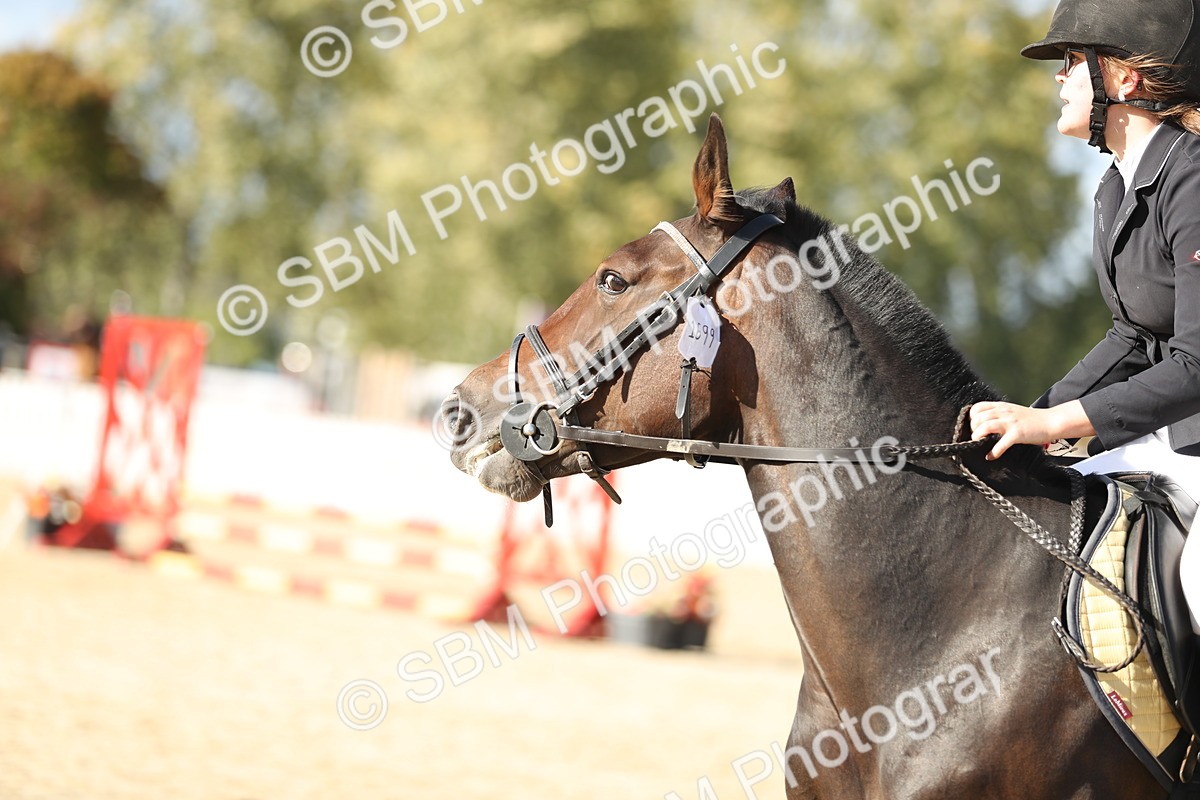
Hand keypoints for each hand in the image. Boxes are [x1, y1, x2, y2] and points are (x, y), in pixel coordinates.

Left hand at [968, 400, 1094, 460]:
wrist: (1051, 421)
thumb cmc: (1031, 419)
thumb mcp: (1012, 412)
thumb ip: (999, 415)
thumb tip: (983, 424)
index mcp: (1001, 407)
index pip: (977, 407)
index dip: (972, 418)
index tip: (975, 427)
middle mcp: (1003, 412)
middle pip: (977, 418)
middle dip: (973, 429)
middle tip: (978, 438)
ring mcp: (1010, 423)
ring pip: (985, 427)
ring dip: (978, 437)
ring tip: (980, 445)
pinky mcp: (1017, 434)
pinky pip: (1000, 444)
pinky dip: (993, 452)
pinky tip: (991, 456)